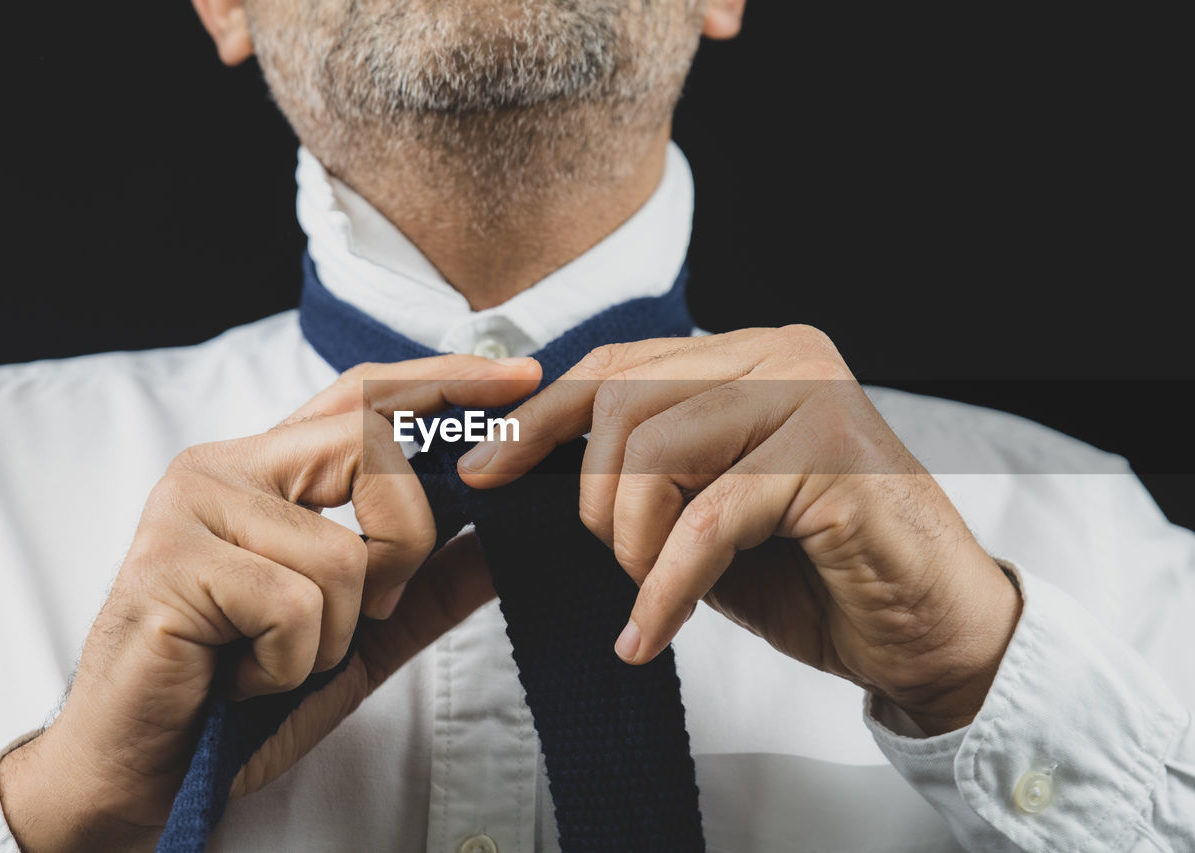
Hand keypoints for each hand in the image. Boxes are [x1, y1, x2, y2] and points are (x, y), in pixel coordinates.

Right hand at [0, 354, 540, 851]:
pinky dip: (290, 665)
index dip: (444, 380)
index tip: (523, 381)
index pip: (363, 396)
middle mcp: (222, 469)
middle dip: (404, 542)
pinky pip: (295, 606)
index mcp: (264, 470)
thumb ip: (427, 581)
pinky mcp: (168, 564)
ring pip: (343, 552)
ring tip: (273, 660)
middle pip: (370, 447)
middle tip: (365, 610)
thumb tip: (503, 539)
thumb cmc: (246, 693)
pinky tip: (243, 678)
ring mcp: (189, 510)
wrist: (149, 770)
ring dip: (333, 638)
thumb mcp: (360, 631)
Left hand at [459, 327, 1020, 734]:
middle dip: (596, 504)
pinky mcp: (837, 457)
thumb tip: (519, 464)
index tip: (483, 473)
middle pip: (622, 403)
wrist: (927, 633)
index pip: (616, 367)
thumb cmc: (811, 573)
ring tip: (655, 595)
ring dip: (634, 545)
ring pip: (655, 452)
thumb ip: (638, 474)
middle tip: (623, 568)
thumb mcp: (701, 512)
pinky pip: (708, 518)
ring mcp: (814, 397)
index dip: (538, 420)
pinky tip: (653, 633)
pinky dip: (667, 587)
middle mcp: (783, 357)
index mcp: (749, 355)